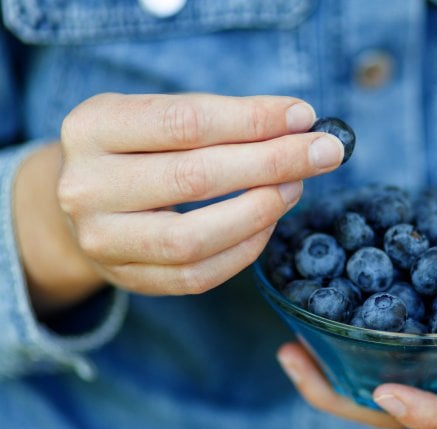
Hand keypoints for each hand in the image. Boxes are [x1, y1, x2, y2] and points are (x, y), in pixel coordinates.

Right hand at [16, 93, 343, 313]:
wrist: (86, 202)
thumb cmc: (139, 149)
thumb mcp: (161, 115)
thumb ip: (223, 118)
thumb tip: (300, 124)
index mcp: (92, 127)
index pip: (187, 122)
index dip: (253, 119)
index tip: (305, 116)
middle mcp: (86, 186)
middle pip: (195, 177)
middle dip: (273, 162)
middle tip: (324, 153)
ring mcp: (102, 240)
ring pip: (195, 237)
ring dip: (261, 210)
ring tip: (295, 186)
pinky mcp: (128, 278)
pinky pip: (198, 274)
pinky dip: (246, 248)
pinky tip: (270, 221)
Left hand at [276, 224, 436, 428]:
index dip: (425, 416)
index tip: (386, 394)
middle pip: (401, 417)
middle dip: (347, 399)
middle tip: (298, 361)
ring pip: (380, 392)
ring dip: (332, 378)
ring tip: (289, 348)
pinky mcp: (421, 345)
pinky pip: (378, 358)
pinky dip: (343, 347)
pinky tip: (311, 322)